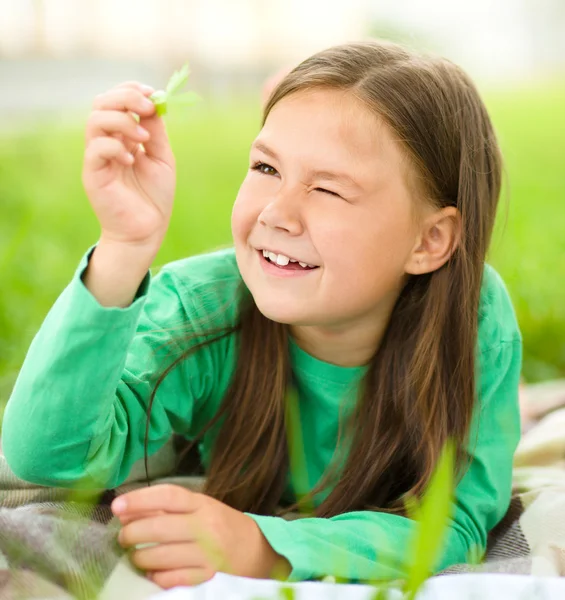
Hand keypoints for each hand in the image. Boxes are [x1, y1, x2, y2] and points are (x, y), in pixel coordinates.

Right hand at [82, 81, 175, 248]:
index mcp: (123, 135)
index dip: (132, 91)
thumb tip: (155, 102)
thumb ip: (157, 131)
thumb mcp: (162, 158)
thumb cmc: (154, 197)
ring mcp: (98, 157)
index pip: (116, 100)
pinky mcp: (93, 174)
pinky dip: (115, 147)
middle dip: (126, 98)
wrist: (146, 230)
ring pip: (95, 121)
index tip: (152, 93)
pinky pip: (96, 148)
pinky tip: (132, 159)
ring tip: (144, 138)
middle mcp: (107, 142)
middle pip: (102, 103)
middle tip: (147, 107)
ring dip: (122, 121)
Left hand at [111, 484, 290, 588]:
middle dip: (132, 533)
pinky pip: (171, 579)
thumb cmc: (221, 526)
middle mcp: (206, 527)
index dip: (138, 499)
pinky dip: (157, 577)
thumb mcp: (199, 509)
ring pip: (160, 557)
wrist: (257, 551)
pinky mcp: (208, 578)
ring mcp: (207, 554)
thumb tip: (125, 510)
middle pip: (158, 528)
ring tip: (138, 556)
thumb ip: (165, 508)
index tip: (116, 506)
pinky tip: (155, 572)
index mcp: (202, 504)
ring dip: (140, 558)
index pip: (167, 496)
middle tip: (124, 536)